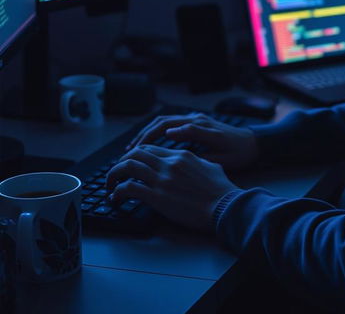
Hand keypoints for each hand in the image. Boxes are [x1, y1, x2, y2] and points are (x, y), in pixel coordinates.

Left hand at [105, 144, 238, 231]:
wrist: (225, 206)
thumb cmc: (221, 190)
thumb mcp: (210, 167)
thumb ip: (196, 162)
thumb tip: (192, 164)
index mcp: (181, 155)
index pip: (151, 148)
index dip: (136, 155)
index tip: (130, 165)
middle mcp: (169, 163)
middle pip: (136, 153)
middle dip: (121, 162)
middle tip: (116, 174)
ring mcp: (162, 179)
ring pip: (127, 166)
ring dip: (114, 175)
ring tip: (110, 185)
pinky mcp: (157, 196)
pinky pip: (128, 188)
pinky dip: (117, 192)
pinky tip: (115, 198)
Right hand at [125, 112, 260, 170]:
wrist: (254, 143)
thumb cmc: (239, 152)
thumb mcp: (222, 155)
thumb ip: (199, 148)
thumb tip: (172, 139)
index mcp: (200, 127)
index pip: (169, 128)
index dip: (151, 138)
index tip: (137, 152)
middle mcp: (196, 119)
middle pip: (162, 122)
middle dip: (143, 135)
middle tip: (128, 152)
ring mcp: (195, 120)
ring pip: (165, 122)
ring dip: (147, 133)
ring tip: (133, 149)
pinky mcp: (196, 123)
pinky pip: (171, 124)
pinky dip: (157, 132)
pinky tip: (149, 145)